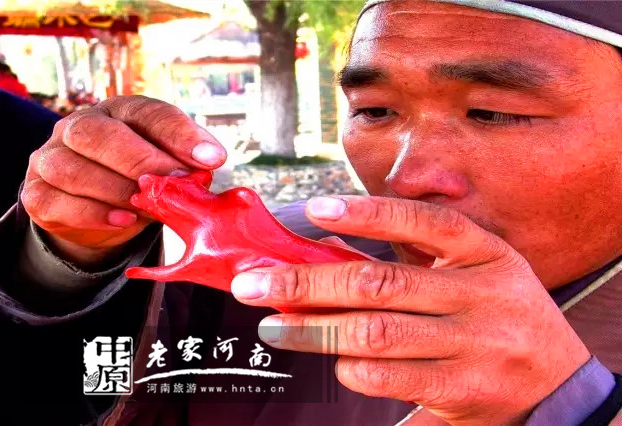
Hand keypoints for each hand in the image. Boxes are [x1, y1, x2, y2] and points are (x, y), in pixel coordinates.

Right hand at [21, 95, 226, 266]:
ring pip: (71, 168)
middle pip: (97, 133)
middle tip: (174, 182)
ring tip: (148, 207)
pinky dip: (92, 213)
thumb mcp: (167, 170)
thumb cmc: (140, 182)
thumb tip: (206, 165)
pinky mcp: (37, 194)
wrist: (101, 215)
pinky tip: (123, 220)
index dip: (180, 135)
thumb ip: (184, 165)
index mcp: (118, 112)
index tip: (212, 158)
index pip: (147, 113)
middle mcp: (77, 127)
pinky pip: (56, 202)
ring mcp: (51, 159)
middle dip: (141, 160)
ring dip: (116, 190)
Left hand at [231, 195, 589, 424]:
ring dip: (316, 329)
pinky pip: (391, 377)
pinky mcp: (464, 390)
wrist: (559, 384)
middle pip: (380, 282)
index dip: (366, 213)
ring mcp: (475, 344)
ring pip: (377, 333)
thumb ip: (421, 259)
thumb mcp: (478, 273)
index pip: (422, 221)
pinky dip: (352, 368)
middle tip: (256, 283)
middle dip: (308, 281)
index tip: (315, 209)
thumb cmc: (501, 315)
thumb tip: (332, 253)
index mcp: (485, 253)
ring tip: (275, 325)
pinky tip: (333, 361)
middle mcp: (482, 294)